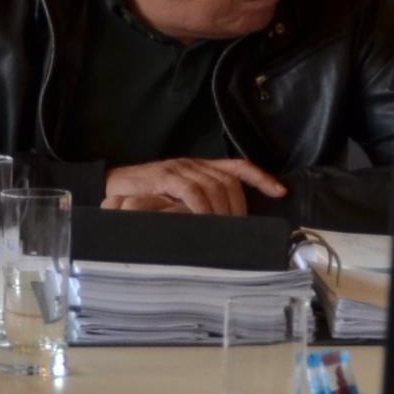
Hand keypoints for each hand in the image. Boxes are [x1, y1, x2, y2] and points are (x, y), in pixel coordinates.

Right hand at [103, 157, 285, 217]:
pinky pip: (191, 191)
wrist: (112, 185)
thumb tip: (223, 225)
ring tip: (225, 230)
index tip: (280, 192)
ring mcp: (179, 168)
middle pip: (229, 181)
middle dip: (239, 205)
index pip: (238, 167)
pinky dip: (202, 207)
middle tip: (240, 229)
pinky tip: (205, 221)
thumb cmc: (146, 196)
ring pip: (213, 186)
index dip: (261, 177)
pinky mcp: (164, 176)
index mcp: (201, 166)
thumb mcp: (178, 198)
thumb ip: (198, 204)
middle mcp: (194, 164)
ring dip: (223, 210)